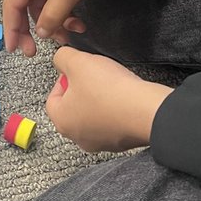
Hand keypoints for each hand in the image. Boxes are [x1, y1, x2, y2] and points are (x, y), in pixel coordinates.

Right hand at [3, 0, 104, 55]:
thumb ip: (52, 15)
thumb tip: (41, 33)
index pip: (12, 7)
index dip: (11, 29)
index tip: (13, 48)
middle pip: (26, 9)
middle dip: (35, 29)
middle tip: (37, 50)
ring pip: (43, 8)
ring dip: (55, 23)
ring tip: (70, 34)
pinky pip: (55, 2)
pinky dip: (64, 14)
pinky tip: (77, 23)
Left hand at [45, 47, 172, 151]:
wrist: (147, 111)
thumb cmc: (109, 91)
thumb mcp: (78, 62)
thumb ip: (62, 57)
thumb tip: (62, 59)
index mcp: (62, 121)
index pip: (53, 98)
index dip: (63, 79)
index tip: (75, 69)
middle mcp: (79, 137)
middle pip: (73, 107)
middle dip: (82, 88)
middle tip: (93, 75)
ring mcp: (101, 142)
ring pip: (94, 115)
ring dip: (100, 99)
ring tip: (111, 84)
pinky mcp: (122, 142)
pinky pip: (113, 122)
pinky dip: (116, 109)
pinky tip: (124, 96)